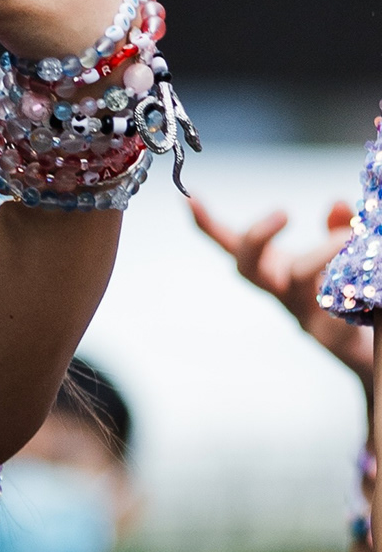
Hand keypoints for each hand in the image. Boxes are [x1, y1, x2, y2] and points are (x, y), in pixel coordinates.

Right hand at [187, 195, 374, 377]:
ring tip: (351, 234)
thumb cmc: (348, 295)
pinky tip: (364, 282)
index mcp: (276, 269)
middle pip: (248, 269)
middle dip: (255, 238)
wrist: (366, 352)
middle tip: (284, 211)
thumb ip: (336, 227)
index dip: (209, 225)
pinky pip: (335, 309)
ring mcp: (304, 314)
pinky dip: (349, 288)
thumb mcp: (341, 255)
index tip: (188, 199)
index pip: (234, 245)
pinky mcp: (333, 334)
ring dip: (321, 252)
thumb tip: (335, 203)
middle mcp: (281, 292)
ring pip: (296, 281)